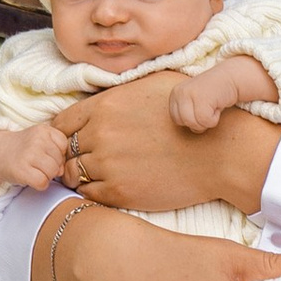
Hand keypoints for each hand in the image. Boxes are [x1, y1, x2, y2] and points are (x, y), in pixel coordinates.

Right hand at [0, 119, 68, 196]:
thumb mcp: (41, 141)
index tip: (45, 154)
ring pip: (52, 172)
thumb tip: (61, 171)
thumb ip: (56, 152)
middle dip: (52, 167)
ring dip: (46, 176)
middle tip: (38, 165)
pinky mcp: (21, 170)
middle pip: (59, 161)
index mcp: (43, 130)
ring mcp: (28, 154)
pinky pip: (42, 182)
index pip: (64, 145)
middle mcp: (37, 139)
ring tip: (35, 171)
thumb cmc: (24, 150)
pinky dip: (40, 185)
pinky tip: (31, 179)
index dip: (57, 153)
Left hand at [55, 72, 279, 216]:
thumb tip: (102, 95)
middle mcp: (100, 135)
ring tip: (98, 174)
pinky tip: (110, 186)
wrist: (220, 152)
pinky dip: (94, 192)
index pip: (60, 123)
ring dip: (81, 175)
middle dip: (70, 155)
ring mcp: (108, 165)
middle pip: (63, 150)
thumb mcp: (153, 85)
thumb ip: (119, 91)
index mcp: (104, 106)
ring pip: (73, 174)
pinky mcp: (120, 192)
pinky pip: (89, 195)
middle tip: (84, 159)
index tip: (73, 139)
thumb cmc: (193, 117)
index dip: (64, 133)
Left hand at [168, 49, 275, 134]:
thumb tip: (192, 130)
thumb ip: (187, 115)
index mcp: (174, 94)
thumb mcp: (194, 104)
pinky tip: (217, 106)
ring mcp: (190, 93)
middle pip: (184, 123)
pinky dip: (214, 119)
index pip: (177, 120)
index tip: (201, 107)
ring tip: (212, 106)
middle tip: (208, 108)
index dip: (192, 119)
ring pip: (193, 124)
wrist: (231, 78)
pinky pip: (205, 121)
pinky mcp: (202, 97)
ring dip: (207, 120)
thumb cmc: (213, 95)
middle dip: (199, 121)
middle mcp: (179, 92)